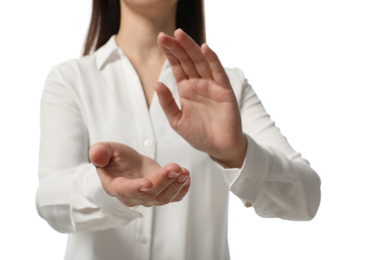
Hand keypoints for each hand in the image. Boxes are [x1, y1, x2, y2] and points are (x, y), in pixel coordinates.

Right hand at [89, 142, 190, 206]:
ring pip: (163, 197)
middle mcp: (132, 196)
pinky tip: (187, 179)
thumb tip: (96, 154)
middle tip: (175, 168)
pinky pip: (173, 197)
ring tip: (184, 172)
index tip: (147, 183)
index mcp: (115, 186)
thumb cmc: (115, 158)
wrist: (126, 165)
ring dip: (175, 185)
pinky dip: (182, 191)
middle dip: (163, 181)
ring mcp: (148, 198)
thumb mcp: (106, 150)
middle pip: (149, 193)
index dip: (136, 187)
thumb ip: (100, 152)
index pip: (125, 190)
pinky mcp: (160, 194)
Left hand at [155, 29, 246, 167]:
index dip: (170, 52)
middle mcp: (199, 83)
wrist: (219, 148)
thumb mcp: (176, 121)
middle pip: (187, 60)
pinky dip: (212, 60)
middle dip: (177, 47)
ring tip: (180, 35)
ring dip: (191, 48)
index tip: (160, 39)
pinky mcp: (224, 90)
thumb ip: (167, 103)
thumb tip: (156, 84)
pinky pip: (218, 72)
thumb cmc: (199, 135)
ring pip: (201, 62)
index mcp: (186, 89)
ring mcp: (212, 85)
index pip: (177, 66)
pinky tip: (205, 48)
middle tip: (166, 34)